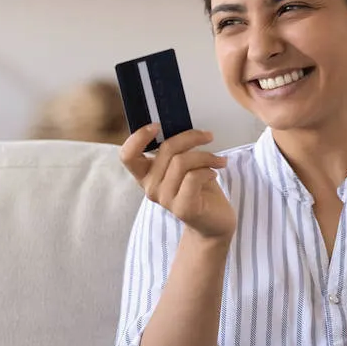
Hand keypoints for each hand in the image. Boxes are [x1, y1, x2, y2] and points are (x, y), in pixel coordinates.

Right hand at [120, 125, 235, 240]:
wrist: (214, 222)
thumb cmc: (200, 189)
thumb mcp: (184, 165)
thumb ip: (176, 149)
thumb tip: (180, 122)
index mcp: (146, 174)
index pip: (127, 155)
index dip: (138, 137)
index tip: (158, 126)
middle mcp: (150, 187)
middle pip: (165, 149)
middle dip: (191, 137)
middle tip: (209, 136)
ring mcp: (165, 199)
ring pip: (181, 162)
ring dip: (206, 156)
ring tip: (219, 160)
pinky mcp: (182, 208)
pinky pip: (193, 177)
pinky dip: (208, 170)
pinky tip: (215, 173)